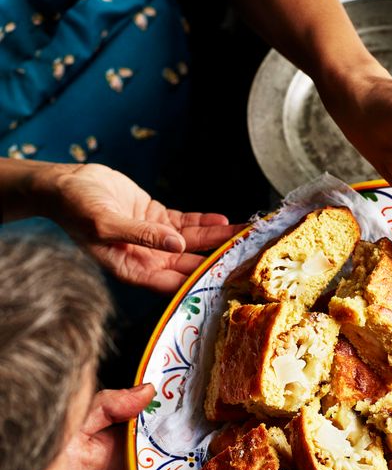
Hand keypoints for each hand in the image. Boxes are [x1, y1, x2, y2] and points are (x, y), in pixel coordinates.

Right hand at [32, 162, 235, 291]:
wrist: (64, 186)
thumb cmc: (76, 210)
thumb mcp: (106, 224)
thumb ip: (142, 236)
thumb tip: (178, 246)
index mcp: (134, 270)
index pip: (175, 283)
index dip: (202, 281)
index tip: (229, 278)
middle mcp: (149, 260)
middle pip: (192, 265)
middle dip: (219, 261)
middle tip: (249, 257)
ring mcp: (156, 239)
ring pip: (195, 243)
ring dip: (219, 240)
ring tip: (246, 236)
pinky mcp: (158, 219)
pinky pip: (188, 225)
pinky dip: (206, 223)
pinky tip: (225, 222)